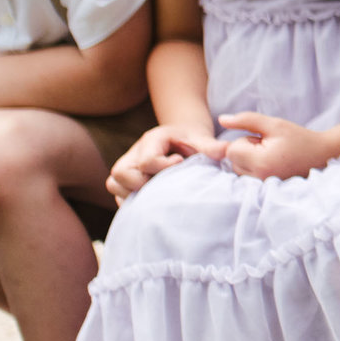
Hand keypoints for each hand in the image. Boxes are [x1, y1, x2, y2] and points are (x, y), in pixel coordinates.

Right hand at [107, 123, 223, 202]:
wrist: (181, 138)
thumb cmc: (192, 140)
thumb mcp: (201, 138)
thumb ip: (211, 146)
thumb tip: (226, 151)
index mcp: (152, 140)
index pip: (148, 160)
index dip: (163, 168)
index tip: (180, 165)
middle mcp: (134, 153)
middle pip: (121, 173)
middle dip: (141, 183)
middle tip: (163, 185)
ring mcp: (127, 166)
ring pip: (114, 184)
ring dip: (132, 193)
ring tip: (156, 195)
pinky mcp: (124, 180)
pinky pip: (117, 194)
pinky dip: (131, 200)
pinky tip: (151, 202)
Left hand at [217, 113, 338, 181]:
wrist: (322, 155)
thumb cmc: (299, 137)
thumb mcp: (274, 124)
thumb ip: (245, 120)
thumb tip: (221, 119)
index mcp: (260, 162)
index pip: (232, 150)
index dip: (246, 140)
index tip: (266, 140)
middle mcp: (259, 178)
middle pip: (233, 161)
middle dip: (246, 151)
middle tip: (270, 147)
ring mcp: (263, 187)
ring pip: (239, 170)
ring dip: (250, 161)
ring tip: (272, 156)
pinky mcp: (266, 190)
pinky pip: (248, 177)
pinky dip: (255, 169)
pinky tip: (272, 165)